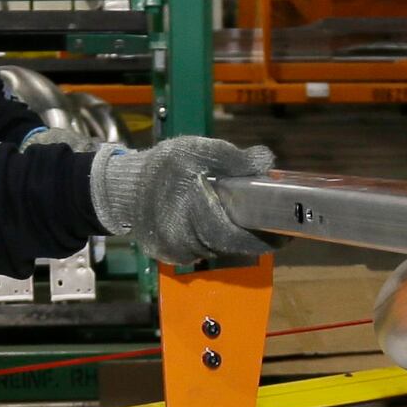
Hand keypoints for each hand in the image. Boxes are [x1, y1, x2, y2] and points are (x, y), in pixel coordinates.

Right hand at [93, 134, 275, 271]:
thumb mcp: (195, 150)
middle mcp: (184, 240)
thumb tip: (266, 161)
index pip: (237, 236)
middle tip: (266, 223)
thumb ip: (232, 158)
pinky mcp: (169, 257)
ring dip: (228, 235)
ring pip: (216, 249)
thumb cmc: (161, 166)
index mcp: (192, 213)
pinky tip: (208, 221)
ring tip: (234, 215)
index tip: (285, 234)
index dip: (264, 238)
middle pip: (229, 245)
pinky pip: (201, 251)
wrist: (121, 188)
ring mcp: (176, 252)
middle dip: (249, 235)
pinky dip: (209, 238)